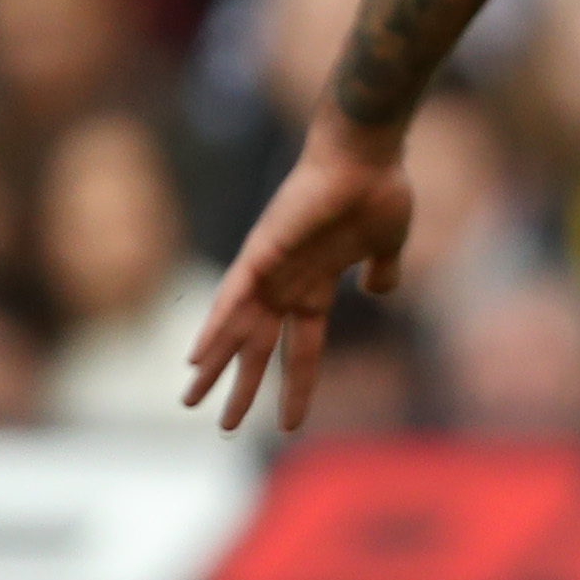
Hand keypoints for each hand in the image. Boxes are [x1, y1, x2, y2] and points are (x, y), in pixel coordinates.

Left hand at [184, 116, 413, 433]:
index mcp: (315, 285)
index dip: (297, 386)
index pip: (301, 347)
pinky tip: (196, 355)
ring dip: (214, 367)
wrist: (367, 155)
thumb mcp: (388, 245)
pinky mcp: (262, 251)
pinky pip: (231, 297)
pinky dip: (214, 328)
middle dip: (240, 386)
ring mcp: (270, 268)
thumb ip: (381, 271)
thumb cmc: (379, 192)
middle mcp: (286, 282)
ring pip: (234, 330)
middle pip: (257, 347)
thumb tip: (380, 290)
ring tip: (191, 401)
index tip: (289, 423)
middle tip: (220, 424)